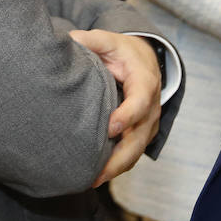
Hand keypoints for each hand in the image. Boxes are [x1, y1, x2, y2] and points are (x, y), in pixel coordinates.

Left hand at [69, 30, 161, 185]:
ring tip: (92, 180)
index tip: (110, 128)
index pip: (141, 102)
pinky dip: (117, 167)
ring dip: (117, 168)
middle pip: (140, 137)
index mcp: (145, 81)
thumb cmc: (122, 52)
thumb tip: (68, 40)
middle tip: (97, 172)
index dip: (128, 116)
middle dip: (120, 157)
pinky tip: (96, 176)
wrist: (144, 61)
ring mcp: (148, 124)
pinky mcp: (141, 134)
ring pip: (137, 151)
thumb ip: (91, 40)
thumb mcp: (109, 40)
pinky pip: (132, 154)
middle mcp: (151, 106)